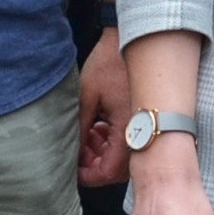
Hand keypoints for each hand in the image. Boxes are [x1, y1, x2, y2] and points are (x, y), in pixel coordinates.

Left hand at [75, 30, 127, 186]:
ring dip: (102, 151)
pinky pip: (128, 142)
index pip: (108, 172)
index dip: (88, 175)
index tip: (72, 168)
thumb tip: (71, 153)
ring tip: (87, 132)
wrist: (133, 39)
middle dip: (93, 163)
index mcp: (126, 130)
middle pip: (117, 169)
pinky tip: (99, 125)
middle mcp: (139, 132)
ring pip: (122, 157)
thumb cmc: (110, 62)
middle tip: (77, 147)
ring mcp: (142, 126)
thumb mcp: (86, 95)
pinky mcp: (142, 118)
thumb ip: (80, 128)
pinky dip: (111, 141)